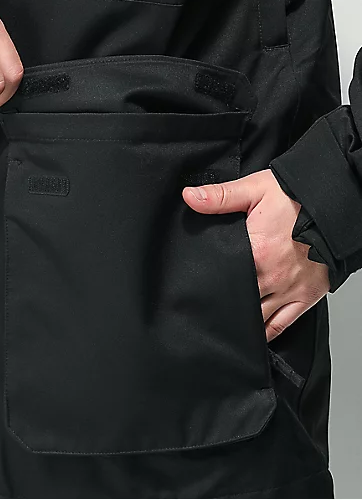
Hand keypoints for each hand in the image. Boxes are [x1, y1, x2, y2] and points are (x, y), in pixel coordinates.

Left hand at [182, 169, 329, 341]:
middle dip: (218, 305)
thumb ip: (220, 197)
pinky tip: (250, 337)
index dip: (203, 284)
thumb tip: (190, 197)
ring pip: (256, 319)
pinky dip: (265, 334)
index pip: (220, 276)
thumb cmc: (298, 198)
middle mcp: (271, 276)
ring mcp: (289, 290)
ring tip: (219, 325)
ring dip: (238, 322)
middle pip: (236, 301)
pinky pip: (282, 324)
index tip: (189, 288)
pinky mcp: (306, 296)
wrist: (337, 204)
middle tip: (200, 309)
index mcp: (255, 252)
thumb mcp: (255, 189)